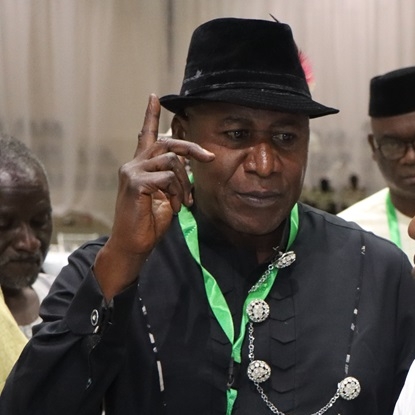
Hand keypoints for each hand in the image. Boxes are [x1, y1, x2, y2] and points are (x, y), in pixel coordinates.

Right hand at [94, 94, 213, 297]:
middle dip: (192, 149)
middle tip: (210, 157)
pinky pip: (168, 178)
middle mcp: (133, 164)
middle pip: (168, 144)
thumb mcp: (167, 196)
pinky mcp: (134, 182)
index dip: (150, 115)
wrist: (134, 244)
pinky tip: (173, 208)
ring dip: (184, 184)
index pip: (145, 135)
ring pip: (172, 162)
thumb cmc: (150, 222)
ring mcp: (131, 171)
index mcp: (141, 165)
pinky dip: (177, 193)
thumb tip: (188, 168)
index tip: (154, 97)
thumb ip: (173, 179)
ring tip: (182, 203)